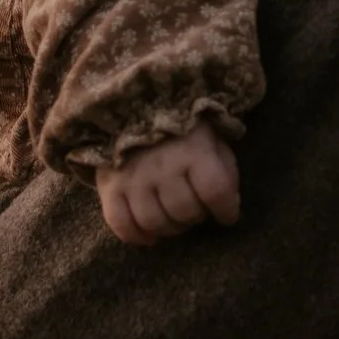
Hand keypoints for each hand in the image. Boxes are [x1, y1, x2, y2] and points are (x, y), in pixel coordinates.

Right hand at [95, 121, 242, 245]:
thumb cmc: (181, 125)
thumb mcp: (212, 137)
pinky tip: (149, 235)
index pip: (216, 193)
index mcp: (194, 149)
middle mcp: (163, 166)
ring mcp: (133, 177)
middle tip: (194, 208)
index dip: (226, 210)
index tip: (227, 215)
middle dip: (195, 216)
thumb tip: (229, 206)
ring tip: (173, 218)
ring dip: (170, 227)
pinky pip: (121, 224)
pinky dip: (136, 236)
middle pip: (185, 212)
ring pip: (155, 223)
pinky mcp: (109, 186)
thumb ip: (224, 169)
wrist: (131, 102)